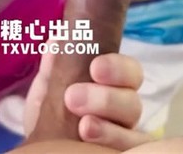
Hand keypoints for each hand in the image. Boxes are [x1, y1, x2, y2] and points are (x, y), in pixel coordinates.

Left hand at [24, 49, 150, 149]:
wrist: (46, 145)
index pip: (130, 72)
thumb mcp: (49, 89)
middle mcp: (125, 111)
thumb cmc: (53, 113)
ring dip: (109, 129)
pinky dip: (116, 146)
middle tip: (72, 97)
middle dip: (105, 99)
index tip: (95, 67)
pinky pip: (134, 152)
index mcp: (114, 86)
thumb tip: (56, 39)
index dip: (117, 68)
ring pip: (135, 132)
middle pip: (133, 102)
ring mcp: (127, 137)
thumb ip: (54, 67)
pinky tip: (91, 145)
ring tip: (83, 127)